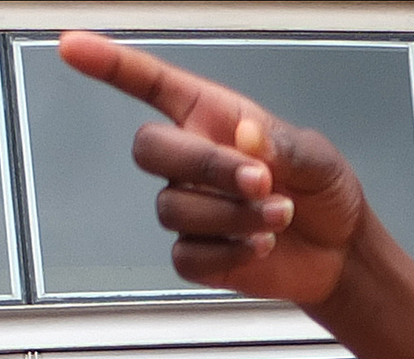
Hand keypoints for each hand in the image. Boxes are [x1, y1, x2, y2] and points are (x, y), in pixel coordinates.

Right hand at [58, 32, 367, 304]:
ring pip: (174, 207)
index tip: (73, 47)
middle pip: (150, 149)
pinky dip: (228, 253)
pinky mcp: (197, 253)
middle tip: (262, 182)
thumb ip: (282, 145)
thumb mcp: (317, 158)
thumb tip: (245, 137)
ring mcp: (189, 207)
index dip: (110, 64)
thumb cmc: (323, 192)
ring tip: (280, 216)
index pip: (149, 84)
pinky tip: (261, 246)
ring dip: (233, 215)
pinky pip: (186, 255)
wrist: (340, 252)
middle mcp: (191, 160)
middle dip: (206, 166)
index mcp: (211, 119)